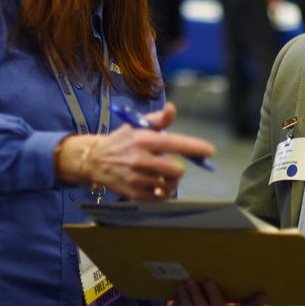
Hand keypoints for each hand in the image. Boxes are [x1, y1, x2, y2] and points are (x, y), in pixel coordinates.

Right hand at [56, 103, 214, 200]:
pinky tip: (155, 183)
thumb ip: (159, 119)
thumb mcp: (137, 124)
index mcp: (143, 139)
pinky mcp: (134, 193)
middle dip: (178, 168)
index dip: (194, 147)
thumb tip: (172, 109)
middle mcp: (140, 159)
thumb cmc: (122, 140)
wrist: (95, 159)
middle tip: (170, 164)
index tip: (209, 151)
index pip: (174, 143)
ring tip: (160, 173)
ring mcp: (137, 178)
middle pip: (176, 170)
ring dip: (170, 180)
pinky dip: (162, 191)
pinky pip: (160, 196)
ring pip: (169, 185)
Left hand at [168, 279, 266, 305]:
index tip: (263, 294)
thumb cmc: (206, 302)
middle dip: (214, 295)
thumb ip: (225, 288)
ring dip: (196, 295)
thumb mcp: (217, 297)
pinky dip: (185, 299)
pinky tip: (182, 288)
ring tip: (191, 282)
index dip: (255, 304)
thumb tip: (229, 266)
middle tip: (207, 280)